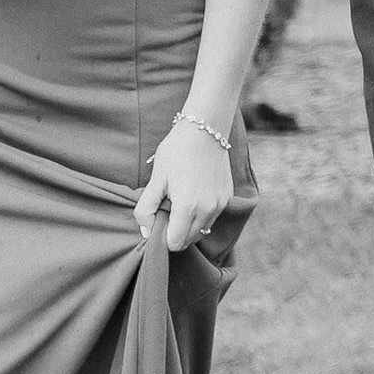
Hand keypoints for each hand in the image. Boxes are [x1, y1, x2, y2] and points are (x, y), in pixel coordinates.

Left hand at [134, 115, 237, 251]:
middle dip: (175, 233)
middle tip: (166, 211)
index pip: (174, 243)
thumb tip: (146, 232)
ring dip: (189, 225)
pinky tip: (193, 196)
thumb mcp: (155, 180)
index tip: (157, 221)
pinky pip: (212, 217)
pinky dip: (201, 215)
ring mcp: (221, 203)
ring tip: (180, 203)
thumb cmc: (176, 152)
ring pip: (202, 230)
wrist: (205, 130)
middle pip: (188, 240)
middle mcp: (208, 210)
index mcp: (188, 207)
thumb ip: (145, 210)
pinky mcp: (228, 196)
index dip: (162, 237)